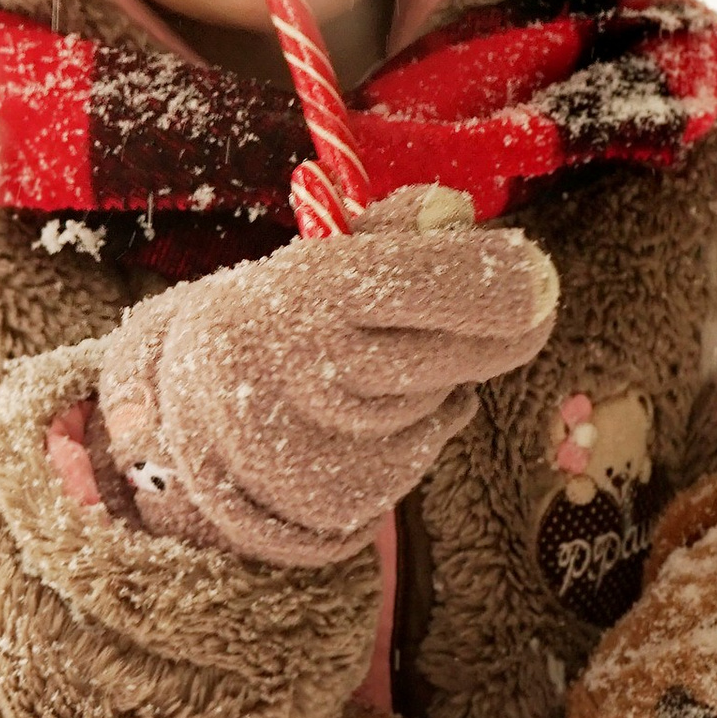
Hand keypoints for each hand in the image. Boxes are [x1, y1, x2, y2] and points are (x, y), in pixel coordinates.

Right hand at [97, 187, 556, 567]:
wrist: (176, 430)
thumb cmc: (263, 325)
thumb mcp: (304, 260)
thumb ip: (384, 231)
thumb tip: (458, 215)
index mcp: (299, 294)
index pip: (422, 281)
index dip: (496, 277)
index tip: (540, 272)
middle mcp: (307, 373)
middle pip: (452, 354)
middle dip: (502, 332)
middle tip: (528, 311)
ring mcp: (324, 445)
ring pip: (442, 406)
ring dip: (446, 384)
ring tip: (386, 368)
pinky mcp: (339, 503)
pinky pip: (422, 454)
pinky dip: (419, 434)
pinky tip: (375, 418)